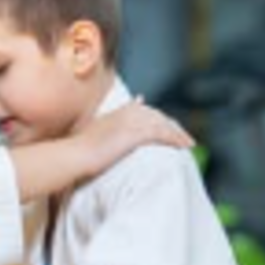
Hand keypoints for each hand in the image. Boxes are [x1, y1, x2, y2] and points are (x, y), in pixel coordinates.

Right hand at [78, 98, 193, 175]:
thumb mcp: (95, 131)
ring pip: (163, 125)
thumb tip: (116, 125)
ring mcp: (132, 121)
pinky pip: (162, 134)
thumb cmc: (80, 148)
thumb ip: (108, 124)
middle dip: (173, 127)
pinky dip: (175, 139)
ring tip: (189, 144)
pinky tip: (183, 147)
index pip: (148, 112)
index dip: (161, 120)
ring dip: (178, 134)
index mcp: (120, 110)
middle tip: (185, 138)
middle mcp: (128, 111)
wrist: (75, 154)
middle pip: (159, 117)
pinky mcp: (135, 134)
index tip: (171, 126)